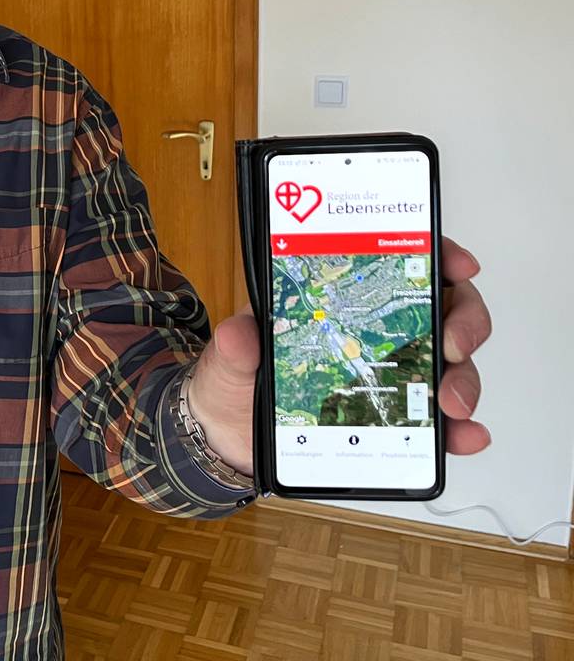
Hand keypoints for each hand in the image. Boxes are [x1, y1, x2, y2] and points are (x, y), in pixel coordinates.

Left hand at [186, 235, 492, 473]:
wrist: (228, 436)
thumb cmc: (235, 380)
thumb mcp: (228, 355)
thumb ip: (235, 344)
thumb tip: (240, 335)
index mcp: (339, 299)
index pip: (401, 262)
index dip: (438, 256)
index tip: (457, 266)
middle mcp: (374, 331)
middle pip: (442, 310)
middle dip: (462, 323)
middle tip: (453, 347)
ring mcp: (388, 374)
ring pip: (449, 365)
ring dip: (463, 380)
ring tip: (453, 405)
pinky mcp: (392, 417)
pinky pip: (438, 422)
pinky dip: (459, 431)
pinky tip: (465, 437)